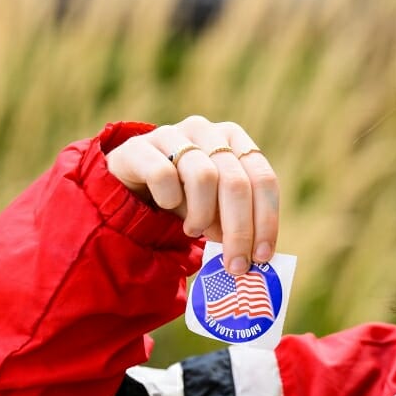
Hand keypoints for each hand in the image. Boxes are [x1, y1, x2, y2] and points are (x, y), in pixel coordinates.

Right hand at [105, 116, 278, 274]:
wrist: (129, 186)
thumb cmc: (183, 198)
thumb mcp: (216, 207)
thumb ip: (238, 222)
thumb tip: (257, 256)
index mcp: (234, 139)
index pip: (263, 179)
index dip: (266, 220)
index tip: (261, 256)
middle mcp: (207, 129)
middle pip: (236, 182)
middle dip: (239, 231)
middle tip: (234, 265)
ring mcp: (172, 133)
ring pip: (203, 177)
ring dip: (202, 215)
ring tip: (193, 231)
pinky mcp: (138, 146)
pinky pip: (162, 175)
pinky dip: (169, 200)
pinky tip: (167, 207)